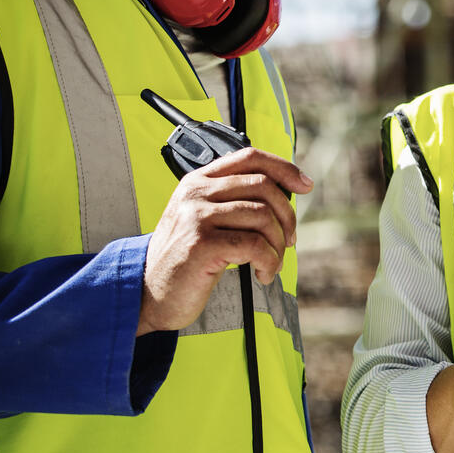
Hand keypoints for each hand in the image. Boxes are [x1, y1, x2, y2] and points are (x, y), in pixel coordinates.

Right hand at [138, 147, 311, 334]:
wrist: (148, 295)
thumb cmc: (186, 259)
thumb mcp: (206, 219)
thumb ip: (235, 200)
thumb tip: (289, 190)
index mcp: (199, 180)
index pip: (250, 157)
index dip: (284, 168)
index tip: (305, 186)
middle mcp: (195, 192)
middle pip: (264, 186)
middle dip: (287, 216)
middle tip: (287, 240)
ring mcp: (196, 216)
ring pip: (263, 216)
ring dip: (277, 245)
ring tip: (271, 263)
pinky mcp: (201, 243)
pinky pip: (256, 245)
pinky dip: (269, 262)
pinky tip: (263, 274)